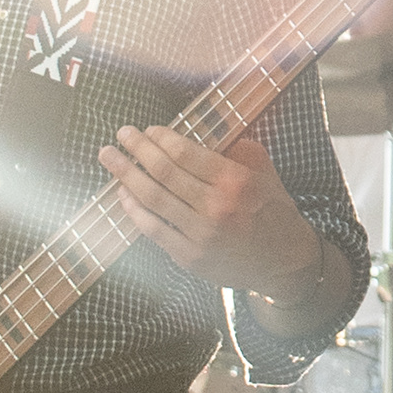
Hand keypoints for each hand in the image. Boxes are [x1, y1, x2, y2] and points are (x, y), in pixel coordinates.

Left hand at [98, 125, 318, 295]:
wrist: (284, 262)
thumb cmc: (272, 211)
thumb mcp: (264, 172)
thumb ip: (238, 148)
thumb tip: (206, 130)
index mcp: (235, 181)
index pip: (185, 152)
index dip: (160, 138)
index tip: (148, 130)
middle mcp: (216, 207)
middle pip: (164, 172)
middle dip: (137, 149)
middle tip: (121, 134)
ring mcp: (201, 234)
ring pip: (153, 199)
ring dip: (126, 175)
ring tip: (109, 158)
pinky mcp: (190, 257)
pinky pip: (154, 229)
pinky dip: (134, 210)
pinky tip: (123, 194)